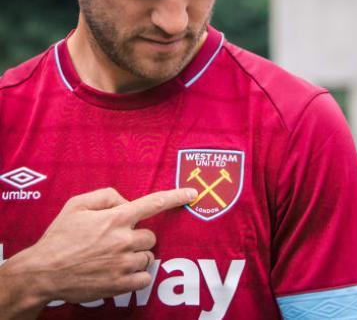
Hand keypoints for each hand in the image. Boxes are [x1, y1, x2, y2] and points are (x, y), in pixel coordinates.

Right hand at [2, 187, 196, 310]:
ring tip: (114, 258)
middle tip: (118, 242)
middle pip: (151, 236)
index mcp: (115, 218)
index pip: (153, 203)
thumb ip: (106, 196)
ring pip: (149, 257)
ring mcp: (123, 263)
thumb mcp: (76, 205)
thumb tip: (126, 202)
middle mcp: (123, 240)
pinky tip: (122, 272)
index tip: (192, 193)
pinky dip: (138, 275)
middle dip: (139, 237)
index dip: (176, 197)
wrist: (42, 272)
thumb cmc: (58, 237)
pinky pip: (145, 277)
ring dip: (137, 256)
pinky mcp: (121, 284)